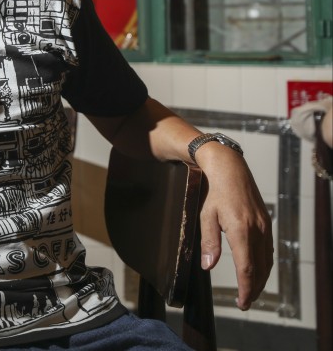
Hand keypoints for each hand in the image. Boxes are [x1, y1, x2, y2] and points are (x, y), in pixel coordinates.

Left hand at [196, 144, 273, 309]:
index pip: (247, 268)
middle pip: (260, 269)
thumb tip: (208, 266)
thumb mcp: (205, 216)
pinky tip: (257, 271)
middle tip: (245, 303)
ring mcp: (264, 227)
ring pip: (266, 261)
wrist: (230, 170)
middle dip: (253, 289)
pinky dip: (264, 265)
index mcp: (241, 230)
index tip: (242, 302)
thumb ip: (209, 242)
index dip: (245, 288)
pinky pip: (268, 250)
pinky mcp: (266, 224)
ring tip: (251, 292)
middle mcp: (257, 231)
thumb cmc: (214, 192)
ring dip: (260, 279)